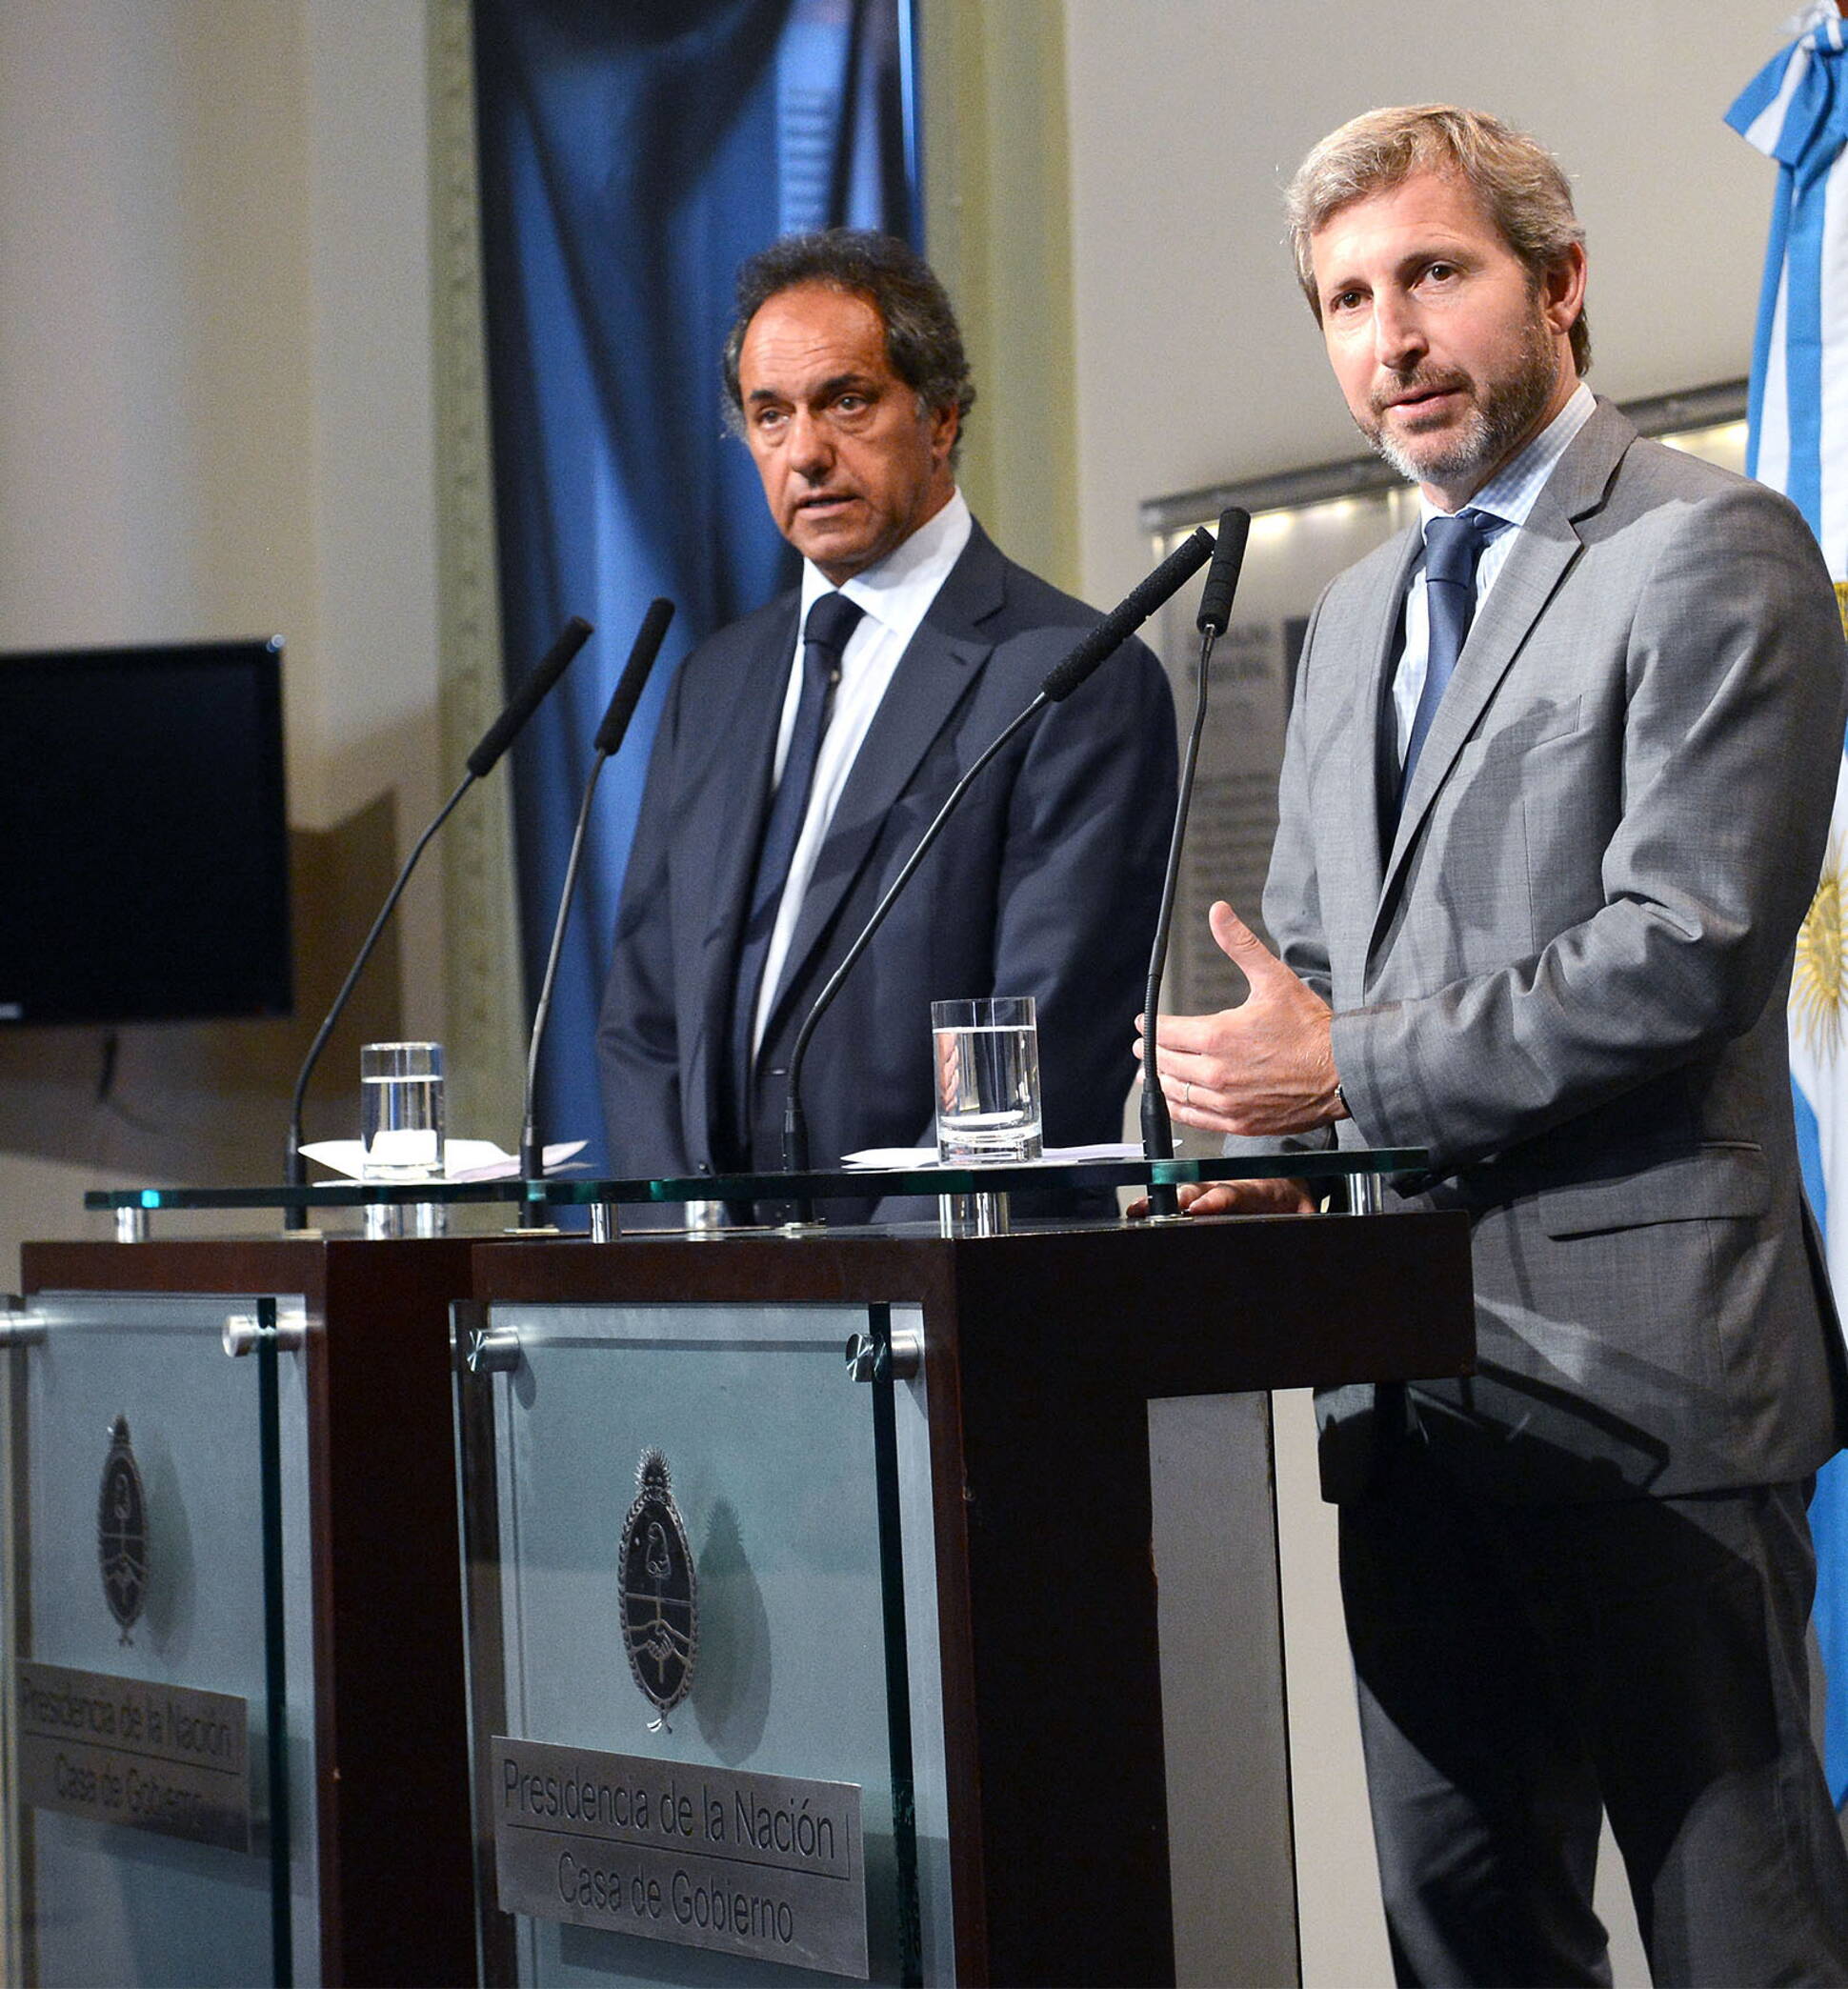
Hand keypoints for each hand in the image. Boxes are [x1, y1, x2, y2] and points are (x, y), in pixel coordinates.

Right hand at [1126, 1176, 1317, 1218]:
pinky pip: (1178, 1197)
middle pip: (1198, 1191)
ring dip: (1161, 1201)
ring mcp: (1211, 1189)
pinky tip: (1139, 1210)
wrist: (1285, 1184)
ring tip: (1138, 1210)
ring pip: (1183, 1193)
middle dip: (1177, 1199)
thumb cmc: (1291, 1200)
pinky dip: (1158, 1203)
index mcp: (1253, 1191)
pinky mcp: (1201, 1195)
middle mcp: (1226, 1187)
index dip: (1214, 1200)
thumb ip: (1306, 1217)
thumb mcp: (1306, 1210)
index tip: (1199, 1207)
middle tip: (1157, 1208)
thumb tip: (1311, 1224)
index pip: (1231, 1193)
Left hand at [1134, 899, 1345, 1137]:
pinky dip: (1180, 1107)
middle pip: (1165, 1061)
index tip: (1145, 1021)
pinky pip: (1195, 1118)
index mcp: (1218, 1036)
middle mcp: (1216, 1072)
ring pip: (1176, 1091)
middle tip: (1145, 1045)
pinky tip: (1175, 1100)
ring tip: (1153, 1072)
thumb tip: (1219, 912)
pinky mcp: (1239, 1122)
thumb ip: (1240, 945)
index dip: (1151, 1025)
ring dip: (1161, 1079)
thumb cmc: (1311, 1028)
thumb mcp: (1273, 978)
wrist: (1343, 1071)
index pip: (1166, 1032)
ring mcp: (1226, 1101)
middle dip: (1152, 1050)